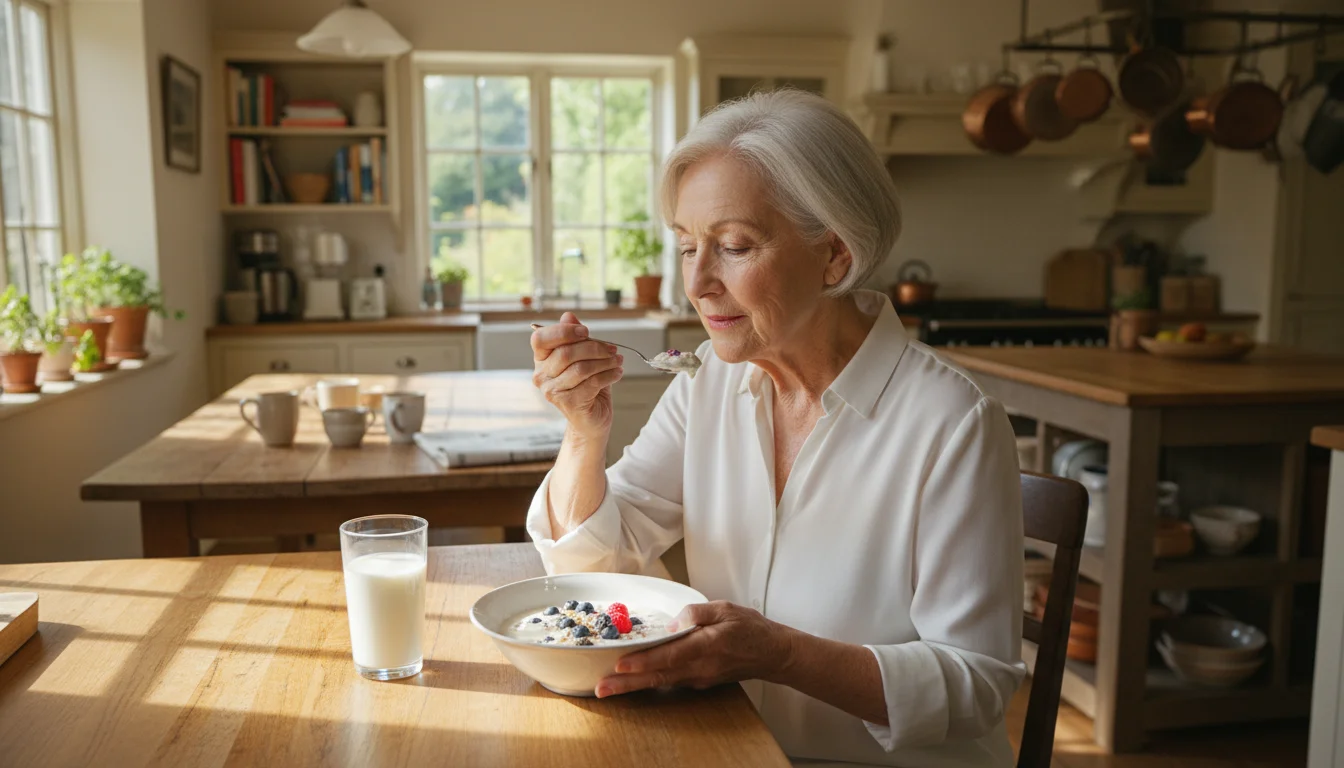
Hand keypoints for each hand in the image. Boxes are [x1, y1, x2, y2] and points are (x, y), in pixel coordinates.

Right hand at [531, 312, 623, 439]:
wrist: (591, 420)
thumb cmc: (587, 386)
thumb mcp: (583, 358)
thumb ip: (575, 337)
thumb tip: (569, 316)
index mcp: (541, 359)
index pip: (540, 338)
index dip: (563, 331)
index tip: (586, 332)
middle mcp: (541, 375)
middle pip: (566, 353)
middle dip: (595, 348)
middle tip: (612, 350)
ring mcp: (552, 391)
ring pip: (581, 368)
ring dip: (605, 362)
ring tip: (618, 362)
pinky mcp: (568, 404)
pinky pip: (591, 383)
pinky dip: (609, 375)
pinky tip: (617, 373)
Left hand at [595, 601, 793, 697]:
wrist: (772, 654)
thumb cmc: (750, 628)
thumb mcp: (726, 609)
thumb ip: (698, 612)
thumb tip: (674, 622)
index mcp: (705, 647)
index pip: (669, 656)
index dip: (644, 661)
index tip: (621, 664)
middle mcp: (699, 667)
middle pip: (657, 677)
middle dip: (627, 684)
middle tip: (601, 689)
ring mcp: (698, 678)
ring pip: (660, 682)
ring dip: (633, 686)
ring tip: (609, 688)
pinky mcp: (698, 681)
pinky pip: (669, 682)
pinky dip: (649, 681)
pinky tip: (633, 680)